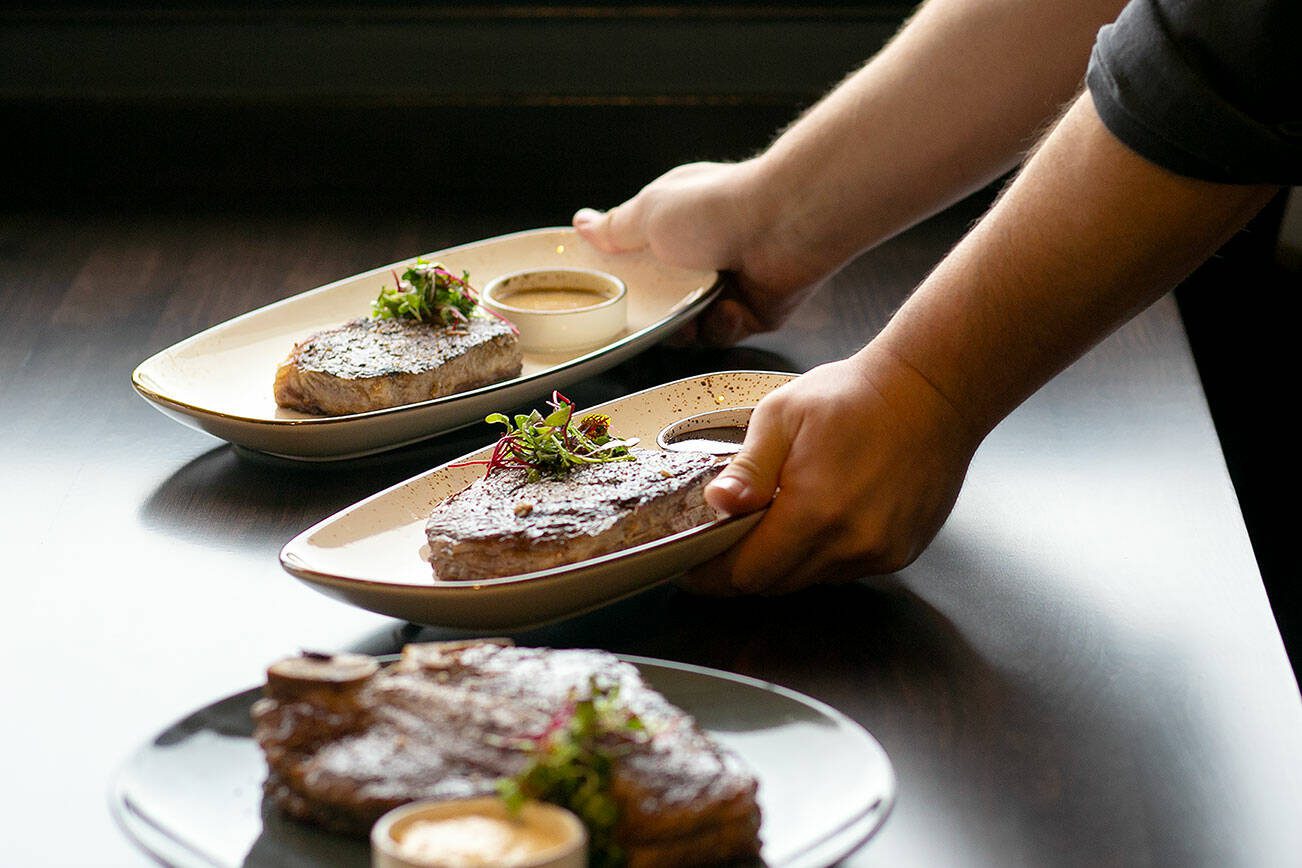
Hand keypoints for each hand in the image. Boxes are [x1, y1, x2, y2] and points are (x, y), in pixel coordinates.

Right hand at [572, 161, 826, 345]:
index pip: (638, 258)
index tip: (607, 293)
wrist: (784, 225)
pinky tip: (730, 307)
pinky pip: (726, 332)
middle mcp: (703, 253)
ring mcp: (731, 282)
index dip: (624, 277)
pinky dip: (724, 324)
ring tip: (695, 310)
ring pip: (692, 325)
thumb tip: (581, 223)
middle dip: (654, 313)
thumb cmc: (714, 209)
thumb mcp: (649, 214)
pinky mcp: (756, 310)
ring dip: (689, 323)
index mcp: (676, 223)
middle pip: (663, 300)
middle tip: (650, 316)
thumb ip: (614, 228)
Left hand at [682, 344, 982, 594]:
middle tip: (726, 538)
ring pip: (808, 580)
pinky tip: (821, 515)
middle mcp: (850, 544)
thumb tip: (716, 505)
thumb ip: (747, 469)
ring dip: (784, 561)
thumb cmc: (854, 396)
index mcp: (813, 512)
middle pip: (774, 585)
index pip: (746, 573)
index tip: (692, 566)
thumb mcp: (782, 416)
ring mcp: (880, 553)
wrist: (932, 392)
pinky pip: (843, 571)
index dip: (712, 573)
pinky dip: (821, 554)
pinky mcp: (900, 552)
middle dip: (744, 566)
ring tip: (777, 518)